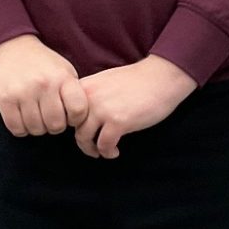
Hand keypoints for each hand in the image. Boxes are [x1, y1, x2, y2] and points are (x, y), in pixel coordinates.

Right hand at [0, 35, 88, 136]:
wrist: (12, 50)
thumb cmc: (43, 65)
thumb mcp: (65, 71)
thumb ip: (73, 92)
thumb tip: (79, 119)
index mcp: (63, 76)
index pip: (78, 109)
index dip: (77, 119)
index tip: (71, 116)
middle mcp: (44, 84)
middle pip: (56, 125)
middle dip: (56, 126)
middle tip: (52, 118)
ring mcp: (24, 92)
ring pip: (36, 129)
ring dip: (38, 128)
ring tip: (38, 116)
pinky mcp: (5, 100)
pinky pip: (17, 129)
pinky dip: (22, 129)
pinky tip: (24, 118)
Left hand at [75, 55, 196, 158]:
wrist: (162, 77)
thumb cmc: (138, 79)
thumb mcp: (107, 81)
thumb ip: (91, 95)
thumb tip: (82, 117)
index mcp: (86, 85)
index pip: (66, 111)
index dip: (74, 124)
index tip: (84, 131)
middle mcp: (90, 96)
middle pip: (74, 127)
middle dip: (84, 140)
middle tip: (93, 146)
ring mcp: (103, 109)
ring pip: (84, 139)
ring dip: (93, 149)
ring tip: (104, 150)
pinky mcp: (118, 122)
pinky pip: (104, 146)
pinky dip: (108, 152)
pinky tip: (115, 151)